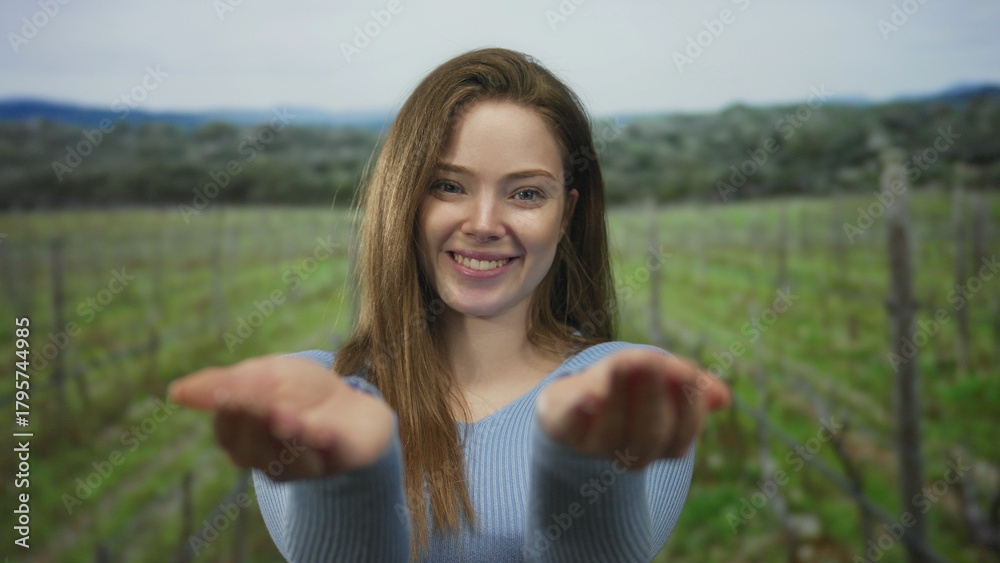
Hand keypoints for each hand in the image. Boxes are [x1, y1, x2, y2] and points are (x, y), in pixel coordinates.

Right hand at [168, 355, 394, 480]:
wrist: (354, 408)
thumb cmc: (301, 393)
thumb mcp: (262, 377)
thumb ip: (223, 384)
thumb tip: (175, 392)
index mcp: (247, 439)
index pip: (227, 433)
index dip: (226, 414)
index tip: (225, 393)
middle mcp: (272, 459)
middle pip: (253, 450)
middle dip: (252, 423)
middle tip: (248, 400)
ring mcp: (307, 464)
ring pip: (289, 459)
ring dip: (284, 436)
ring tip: (280, 416)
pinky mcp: (341, 458)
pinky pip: (329, 457)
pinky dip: (321, 443)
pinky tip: (318, 429)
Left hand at [535, 348, 729, 468]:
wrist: (573, 402)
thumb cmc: (627, 388)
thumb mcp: (659, 380)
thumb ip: (688, 384)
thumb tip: (723, 397)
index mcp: (662, 443)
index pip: (682, 431)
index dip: (685, 402)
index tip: (682, 369)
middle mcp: (630, 454)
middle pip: (649, 434)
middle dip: (651, 397)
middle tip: (649, 362)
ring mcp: (594, 446)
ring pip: (612, 432)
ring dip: (620, 396)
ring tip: (622, 362)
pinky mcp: (562, 430)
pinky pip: (571, 428)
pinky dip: (580, 412)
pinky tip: (588, 395)